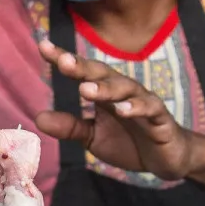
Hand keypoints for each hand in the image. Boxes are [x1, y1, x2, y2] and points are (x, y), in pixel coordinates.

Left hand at [33, 39, 204, 180]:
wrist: (166, 159)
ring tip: (85, 90)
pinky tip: (122, 109)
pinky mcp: (160, 119)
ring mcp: (143, 102)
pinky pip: (149, 109)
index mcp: (104, 94)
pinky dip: (136, 108)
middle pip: (102, 74)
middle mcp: (122, 92)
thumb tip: (38, 117)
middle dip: (83, 67)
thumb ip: (69, 127)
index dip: (64, 60)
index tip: (43, 46)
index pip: (82, 73)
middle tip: (63, 62)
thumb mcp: (92, 137)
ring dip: (106, 88)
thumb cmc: (128, 142)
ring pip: (125, 89)